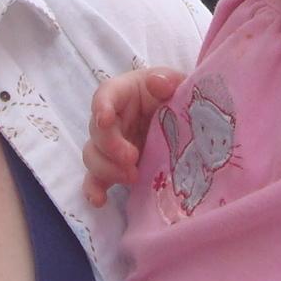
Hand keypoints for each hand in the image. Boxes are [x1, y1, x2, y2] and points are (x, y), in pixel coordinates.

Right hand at [81, 68, 184, 207]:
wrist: (187, 123)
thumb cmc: (178, 97)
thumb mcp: (179, 83)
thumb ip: (169, 80)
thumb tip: (156, 82)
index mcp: (125, 93)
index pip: (105, 95)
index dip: (102, 107)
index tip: (106, 120)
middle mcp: (113, 119)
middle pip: (97, 131)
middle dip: (110, 147)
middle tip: (132, 158)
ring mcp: (111, 145)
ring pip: (92, 156)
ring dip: (106, 169)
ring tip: (132, 177)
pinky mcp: (115, 168)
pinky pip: (96, 180)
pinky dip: (94, 190)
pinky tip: (100, 200)